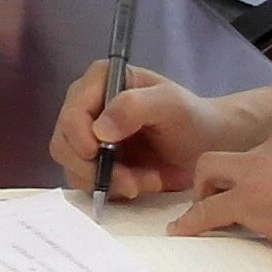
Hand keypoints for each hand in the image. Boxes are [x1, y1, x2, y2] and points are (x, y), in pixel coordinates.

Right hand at [48, 62, 236, 198]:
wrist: (207, 146)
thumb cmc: (191, 118)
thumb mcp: (170, 105)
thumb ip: (135, 107)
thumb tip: (99, 129)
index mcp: (100, 81)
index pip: (72, 113)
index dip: (79, 138)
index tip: (100, 155)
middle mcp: (86, 107)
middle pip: (64, 144)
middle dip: (96, 169)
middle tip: (132, 181)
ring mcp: (88, 138)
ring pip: (73, 168)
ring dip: (108, 182)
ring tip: (145, 181)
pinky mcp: (96, 164)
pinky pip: (87, 184)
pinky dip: (113, 190)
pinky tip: (141, 184)